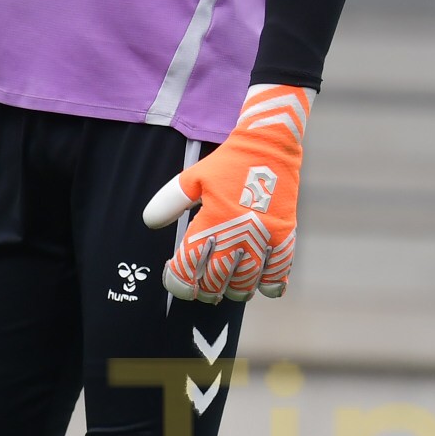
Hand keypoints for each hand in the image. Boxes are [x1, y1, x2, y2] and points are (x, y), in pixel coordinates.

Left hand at [142, 85, 313, 301]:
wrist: (270, 144)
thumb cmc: (228, 163)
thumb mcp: (193, 177)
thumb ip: (170, 201)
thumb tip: (150, 222)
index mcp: (213, 218)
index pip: (190, 262)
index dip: (179, 279)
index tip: (176, 282)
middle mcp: (238, 231)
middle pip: (218, 277)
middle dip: (206, 289)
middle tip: (202, 290)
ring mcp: (264, 235)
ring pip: (247, 280)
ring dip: (234, 291)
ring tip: (228, 290)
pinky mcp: (284, 234)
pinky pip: (279, 269)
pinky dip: (271, 285)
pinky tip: (262, 289)